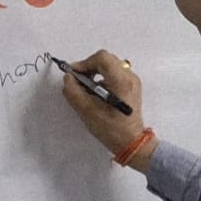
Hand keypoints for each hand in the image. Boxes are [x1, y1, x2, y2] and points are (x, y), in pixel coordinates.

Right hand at [61, 50, 151, 166]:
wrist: (131, 142)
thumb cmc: (111, 129)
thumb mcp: (87, 111)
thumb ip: (73, 91)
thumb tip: (68, 78)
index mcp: (121, 82)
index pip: (102, 58)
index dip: (84, 63)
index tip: (75, 74)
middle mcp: (130, 78)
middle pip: (106, 60)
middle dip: (89, 67)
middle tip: (79, 80)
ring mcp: (132, 81)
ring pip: (110, 66)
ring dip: (95, 73)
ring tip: (88, 89)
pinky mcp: (131, 87)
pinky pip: (114, 74)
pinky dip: (102, 78)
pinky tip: (97, 94)